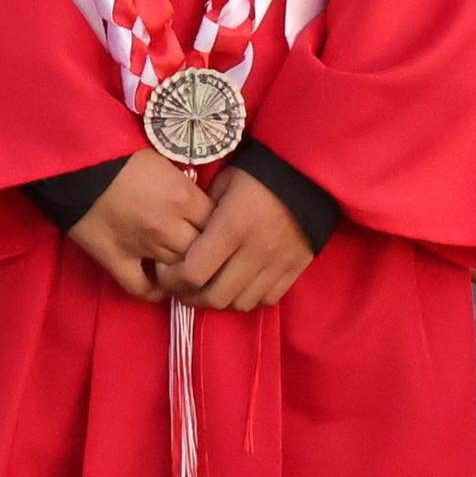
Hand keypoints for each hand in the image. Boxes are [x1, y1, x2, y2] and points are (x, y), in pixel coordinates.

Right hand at [65, 150, 212, 299]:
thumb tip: (199, 205)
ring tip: (184, 264)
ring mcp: (142, 247)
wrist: (79, 163)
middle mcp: (168, 225)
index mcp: (182, 196)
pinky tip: (161, 284)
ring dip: (182, 268)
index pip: (217, 222)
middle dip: (204, 249)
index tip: (216, 224)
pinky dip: (154, 291)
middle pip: (201, 250)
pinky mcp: (116, 261)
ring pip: (177, 271)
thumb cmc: (124, 154)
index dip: (218, 225)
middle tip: (203, 246)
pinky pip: (141, 288)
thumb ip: (184, 186)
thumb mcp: (164, 161)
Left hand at [154, 166, 313, 311]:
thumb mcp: (225, 181)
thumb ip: (204, 213)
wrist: (309, 172)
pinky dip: (248, 298)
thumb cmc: (260, 172)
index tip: (166, 271)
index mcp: (233, 226)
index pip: (193, 272)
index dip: (172, 279)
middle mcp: (254, 251)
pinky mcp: (294, 269)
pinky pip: (265, 300)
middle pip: (214, 297)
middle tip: (183, 285)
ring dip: (220, 300)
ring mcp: (277, 264)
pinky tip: (239, 285)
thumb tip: (188, 238)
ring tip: (211, 286)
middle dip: (191, 296)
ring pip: (239, 304)